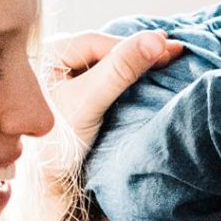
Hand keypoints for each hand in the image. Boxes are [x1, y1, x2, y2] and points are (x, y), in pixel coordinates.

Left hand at [44, 30, 182, 150]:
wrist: (44, 182)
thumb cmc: (57, 141)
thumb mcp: (89, 100)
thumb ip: (120, 69)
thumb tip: (156, 38)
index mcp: (46, 54)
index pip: (98, 42)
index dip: (135, 44)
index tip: (169, 49)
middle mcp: (51, 60)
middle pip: (103, 50)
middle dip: (138, 52)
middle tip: (176, 50)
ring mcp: (61, 76)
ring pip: (105, 63)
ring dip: (135, 64)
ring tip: (167, 59)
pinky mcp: (72, 93)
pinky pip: (103, 78)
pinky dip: (126, 77)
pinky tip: (145, 76)